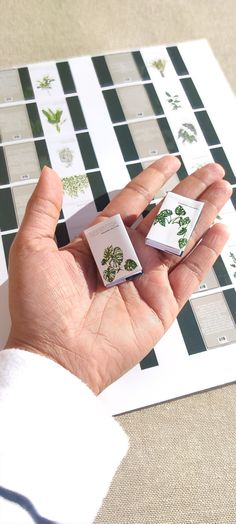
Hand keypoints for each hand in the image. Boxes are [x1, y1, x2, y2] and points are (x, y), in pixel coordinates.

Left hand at [6, 156, 231, 393]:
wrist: (55, 356)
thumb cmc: (38, 308)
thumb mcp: (32, 249)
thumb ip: (44, 208)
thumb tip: (48, 172)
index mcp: (99, 242)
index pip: (133, 202)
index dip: (152, 180)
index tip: (170, 162)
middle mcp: (127, 258)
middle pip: (165, 216)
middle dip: (189, 192)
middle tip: (212, 170)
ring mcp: (147, 280)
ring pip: (182, 239)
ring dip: (204, 214)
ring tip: (223, 190)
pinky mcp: (162, 304)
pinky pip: (189, 273)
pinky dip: (206, 252)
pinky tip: (220, 230)